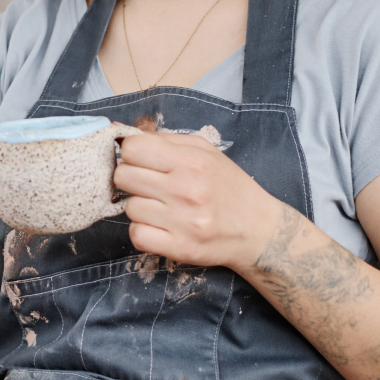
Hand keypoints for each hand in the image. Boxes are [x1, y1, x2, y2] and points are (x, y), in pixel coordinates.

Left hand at [113, 131, 278, 270]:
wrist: (260, 231)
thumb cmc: (229, 188)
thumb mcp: (205, 152)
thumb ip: (164, 140)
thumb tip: (120, 131)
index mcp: (192, 161)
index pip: (133, 149)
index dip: (132, 154)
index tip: (142, 161)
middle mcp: (186, 189)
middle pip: (123, 177)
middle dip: (133, 179)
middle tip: (151, 185)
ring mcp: (182, 221)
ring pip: (129, 208)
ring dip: (141, 207)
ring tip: (164, 208)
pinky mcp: (180, 248)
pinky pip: (137, 235)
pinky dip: (144, 232)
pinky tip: (161, 227)